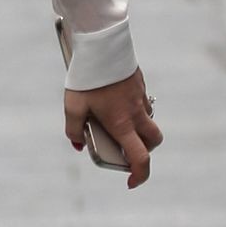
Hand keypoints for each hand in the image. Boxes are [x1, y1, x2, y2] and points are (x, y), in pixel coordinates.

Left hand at [65, 67, 161, 188]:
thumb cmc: (87, 77)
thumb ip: (73, 129)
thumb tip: (78, 145)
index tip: (130, 182)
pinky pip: (143, 105)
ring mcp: (140, 98)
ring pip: (149, 122)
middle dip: (145, 152)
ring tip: (115, 123)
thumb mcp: (73, 106)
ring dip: (139, 129)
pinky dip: (134, 111)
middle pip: (153, 142)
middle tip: (126, 151)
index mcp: (122, 124)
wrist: (102, 44)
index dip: (139, 175)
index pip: (140, 158)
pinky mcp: (140, 85)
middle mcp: (136, 114)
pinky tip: (114, 102)